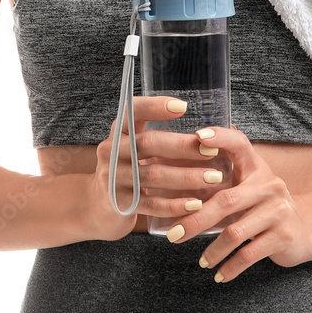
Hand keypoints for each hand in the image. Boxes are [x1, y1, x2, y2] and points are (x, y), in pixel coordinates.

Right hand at [91, 96, 221, 239]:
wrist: (97, 206)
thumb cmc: (127, 169)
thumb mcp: (132, 147)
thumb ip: (156, 136)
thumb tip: (205, 129)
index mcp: (119, 131)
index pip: (133, 110)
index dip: (155, 107)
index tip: (184, 106)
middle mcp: (111, 150)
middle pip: (148, 143)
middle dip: (184, 146)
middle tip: (212, 150)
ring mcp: (113, 178)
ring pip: (153, 175)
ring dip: (187, 176)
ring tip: (214, 178)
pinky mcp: (119, 204)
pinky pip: (151, 204)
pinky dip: (175, 204)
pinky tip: (196, 204)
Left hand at [165, 126, 311, 281]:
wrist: (306, 228)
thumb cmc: (265, 207)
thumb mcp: (250, 187)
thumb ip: (225, 181)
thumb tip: (180, 182)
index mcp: (257, 168)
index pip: (239, 143)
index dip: (220, 136)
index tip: (199, 137)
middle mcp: (270, 185)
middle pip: (226, 200)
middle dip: (196, 220)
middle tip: (175, 235)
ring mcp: (278, 211)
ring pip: (236, 232)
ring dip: (214, 250)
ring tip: (202, 261)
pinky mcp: (284, 236)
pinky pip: (249, 254)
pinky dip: (231, 267)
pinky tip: (220, 274)